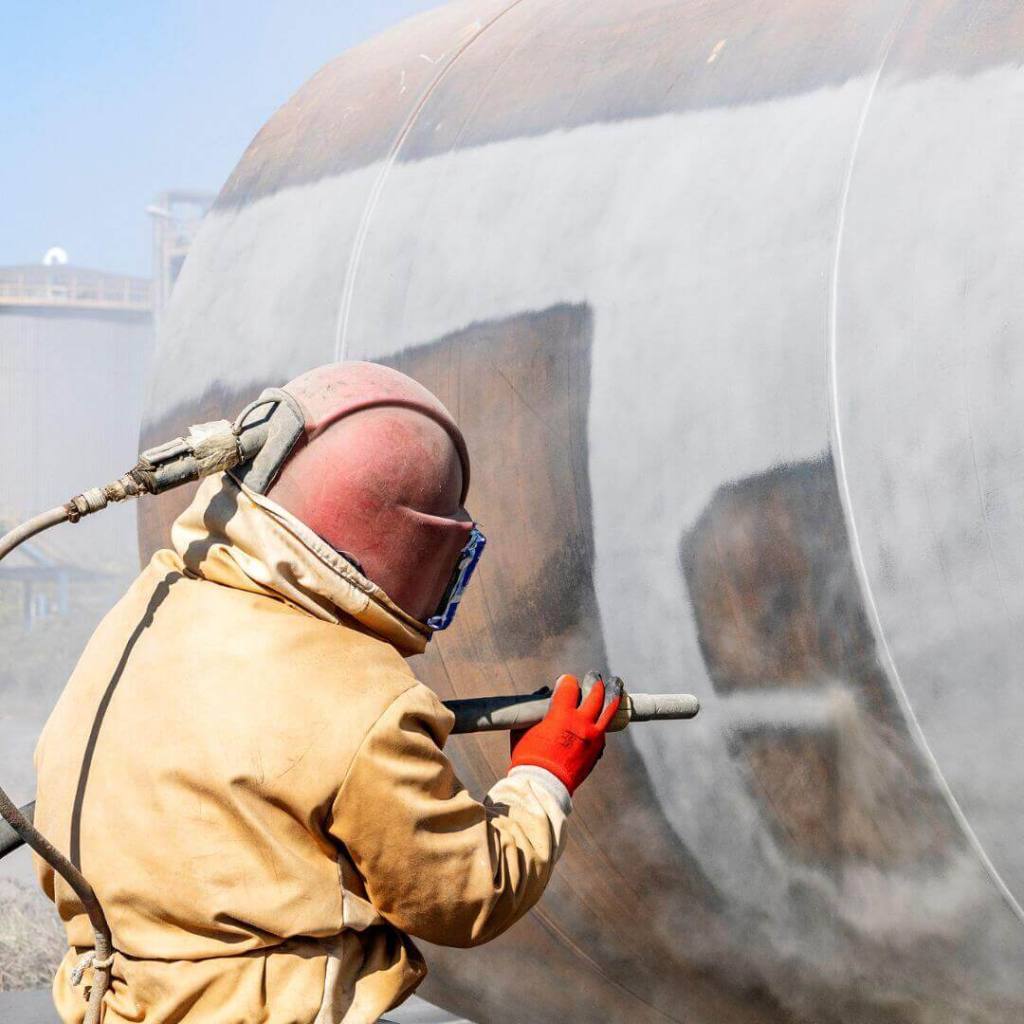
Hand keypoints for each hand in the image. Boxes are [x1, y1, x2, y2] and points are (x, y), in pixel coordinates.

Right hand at [509, 672, 621, 793]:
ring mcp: (593, 737)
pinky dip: (604, 720)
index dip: (567, 681)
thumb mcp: (524, 729)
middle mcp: (581, 722)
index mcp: (561, 714)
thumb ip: (533, 709)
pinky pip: (604, 730)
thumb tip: (542, 694)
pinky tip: (605, 715)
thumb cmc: (528, 757)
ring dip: (613, 692)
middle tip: (593, 676)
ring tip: (615, 683)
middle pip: (595, 692)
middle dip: (593, 681)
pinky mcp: (597, 750)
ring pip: (609, 708)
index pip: (570, 686)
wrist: (543, 787)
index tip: (565, 681)